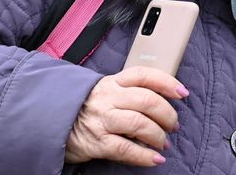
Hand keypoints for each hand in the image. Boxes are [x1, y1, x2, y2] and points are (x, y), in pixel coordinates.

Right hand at [65, 67, 189, 165]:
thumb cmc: (87, 109)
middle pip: (147, 100)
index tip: (182, 93)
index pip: (144, 75)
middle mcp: (108, 97)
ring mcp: (101, 119)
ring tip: (163, 143)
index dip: (167, 82)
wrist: (53, 124)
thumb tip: (164, 101)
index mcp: (113, 82)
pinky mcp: (96, 141)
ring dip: (158, 136)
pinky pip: (126, 149)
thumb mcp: (107, 92)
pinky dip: (145, 156)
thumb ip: (130, 92)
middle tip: (173, 126)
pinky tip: (155, 159)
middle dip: (168, 115)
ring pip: (140, 123)